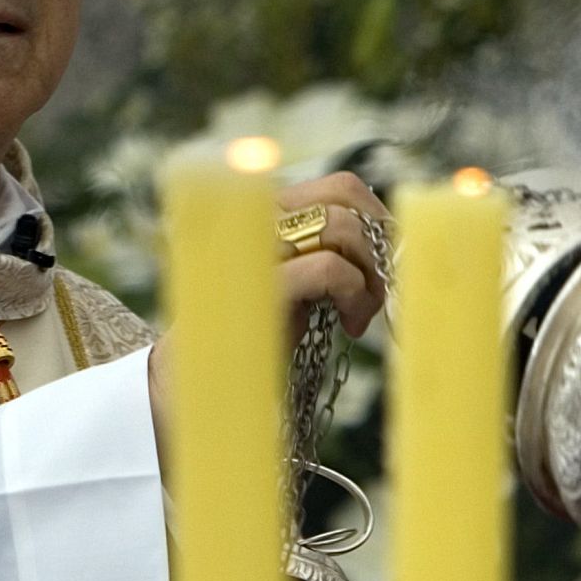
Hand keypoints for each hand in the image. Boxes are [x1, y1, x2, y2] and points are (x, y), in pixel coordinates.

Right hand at [147, 171, 390, 468]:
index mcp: (264, 215)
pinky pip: (328, 266)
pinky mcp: (257, 287)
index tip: (386, 268)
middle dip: (379, 240)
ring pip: (339, 224)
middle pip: (345, 193)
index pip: (340, 186)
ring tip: (360, 315)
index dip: (377, 219)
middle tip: (380, 290)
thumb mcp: (298, 291)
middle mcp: (255, 220)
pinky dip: (354, 292)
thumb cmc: (251, 344)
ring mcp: (252, 248)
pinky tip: (349, 325)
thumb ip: (327, 257)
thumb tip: (390, 244)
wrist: (189, 393)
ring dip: (370, 272)